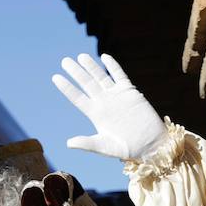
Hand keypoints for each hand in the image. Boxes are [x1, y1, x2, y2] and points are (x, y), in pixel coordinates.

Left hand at [52, 53, 168, 161]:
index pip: (77, 97)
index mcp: (95, 114)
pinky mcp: (130, 92)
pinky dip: (113, 66)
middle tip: (64, 61)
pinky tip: (104, 57)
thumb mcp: (105, 146)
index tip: (55, 77)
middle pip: (86, 83)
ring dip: (91, 66)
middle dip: (76, 72)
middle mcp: (103, 102)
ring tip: (80, 56)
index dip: (67, 87)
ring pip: (100, 77)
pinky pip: (119, 75)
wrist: (150, 144)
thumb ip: (87, 143)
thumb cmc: (127, 149)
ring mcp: (116, 95)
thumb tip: (68, 143)